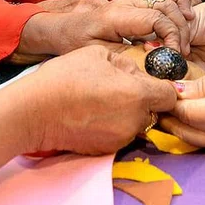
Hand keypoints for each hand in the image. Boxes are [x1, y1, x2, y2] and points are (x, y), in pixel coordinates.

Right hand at [25, 46, 177, 153]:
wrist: (34, 111)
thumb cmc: (64, 77)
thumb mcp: (96, 54)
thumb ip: (124, 63)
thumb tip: (135, 72)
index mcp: (137, 94)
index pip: (170, 96)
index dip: (162, 88)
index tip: (149, 83)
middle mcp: (135, 120)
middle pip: (154, 111)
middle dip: (143, 101)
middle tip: (119, 90)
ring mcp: (122, 138)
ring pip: (137, 124)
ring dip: (128, 114)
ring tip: (102, 102)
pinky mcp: (107, 150)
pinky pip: (120, 135)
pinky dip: (113, 126)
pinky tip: (93, 116)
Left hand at [42, 0, 193, 54]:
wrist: (60, 28)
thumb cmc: (75, 43)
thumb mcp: (100, 55)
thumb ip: (128, 55)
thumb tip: (155, 59)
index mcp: (118, 15)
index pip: (156, 18)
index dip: (172, 35)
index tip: (175, 53)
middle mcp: (125, 2)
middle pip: (164, 5)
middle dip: (180, 27)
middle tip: (183, 49)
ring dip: (179, 5)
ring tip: (189, 22)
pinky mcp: (129, 0)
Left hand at [160, 48, 204, 148]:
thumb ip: (202, 83)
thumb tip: (173, 92)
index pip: (184, 113)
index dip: (165, 101)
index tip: (150, 86)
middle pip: (185, 133)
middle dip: (165, 117)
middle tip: (150, 97)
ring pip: (195, 140)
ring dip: (177, 124)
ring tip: (162, 103)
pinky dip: (193, 127)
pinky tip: (184, 111)